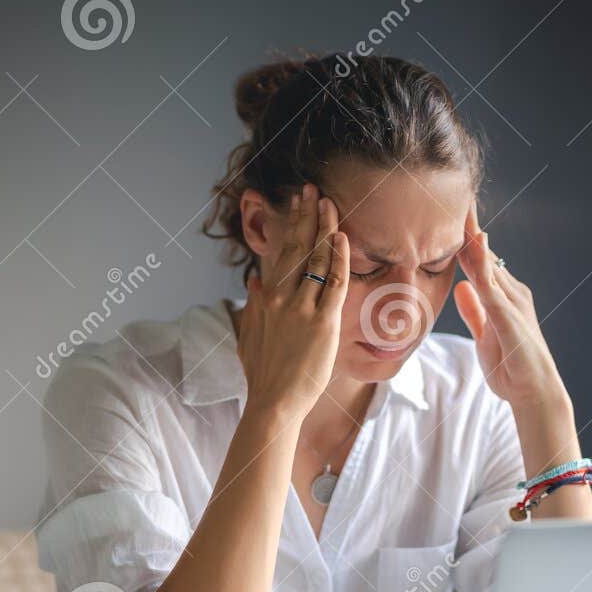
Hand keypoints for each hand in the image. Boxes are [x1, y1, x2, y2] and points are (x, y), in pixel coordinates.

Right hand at [236, 182, 350, 423]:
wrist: (273, 402)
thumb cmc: (262, 375)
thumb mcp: (249, 337)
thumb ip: (252, 307)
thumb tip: (254, 283)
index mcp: (266, 299)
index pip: (280, 253)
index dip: (290, 226)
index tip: (296, 204)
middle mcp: (281, 298)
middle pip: (296, 247)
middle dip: (304, 216)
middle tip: (311, 190)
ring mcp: (302, 309)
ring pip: (315, 259)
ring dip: (323, 228)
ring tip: (328, 203)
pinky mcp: (322, 323)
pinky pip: (333, 283)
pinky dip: (338, 258)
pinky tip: (341, 238)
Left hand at [452, 201, 566, 408]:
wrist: (534, 393)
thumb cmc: (511, 367)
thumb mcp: (484, 336)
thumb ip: (474, 311)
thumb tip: (461, 288)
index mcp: (501, 296)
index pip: (476, 259)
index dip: (461, 237)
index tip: (442, 212)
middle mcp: (510, 292)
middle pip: (482, 252)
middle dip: (466, 226)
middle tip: (447, 192)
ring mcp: (512, 302)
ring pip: (487, 262)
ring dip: (472, 237)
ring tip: (458, 209)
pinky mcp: (511, 316)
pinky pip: (493, 286)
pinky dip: (482, 265)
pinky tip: (474, 246)